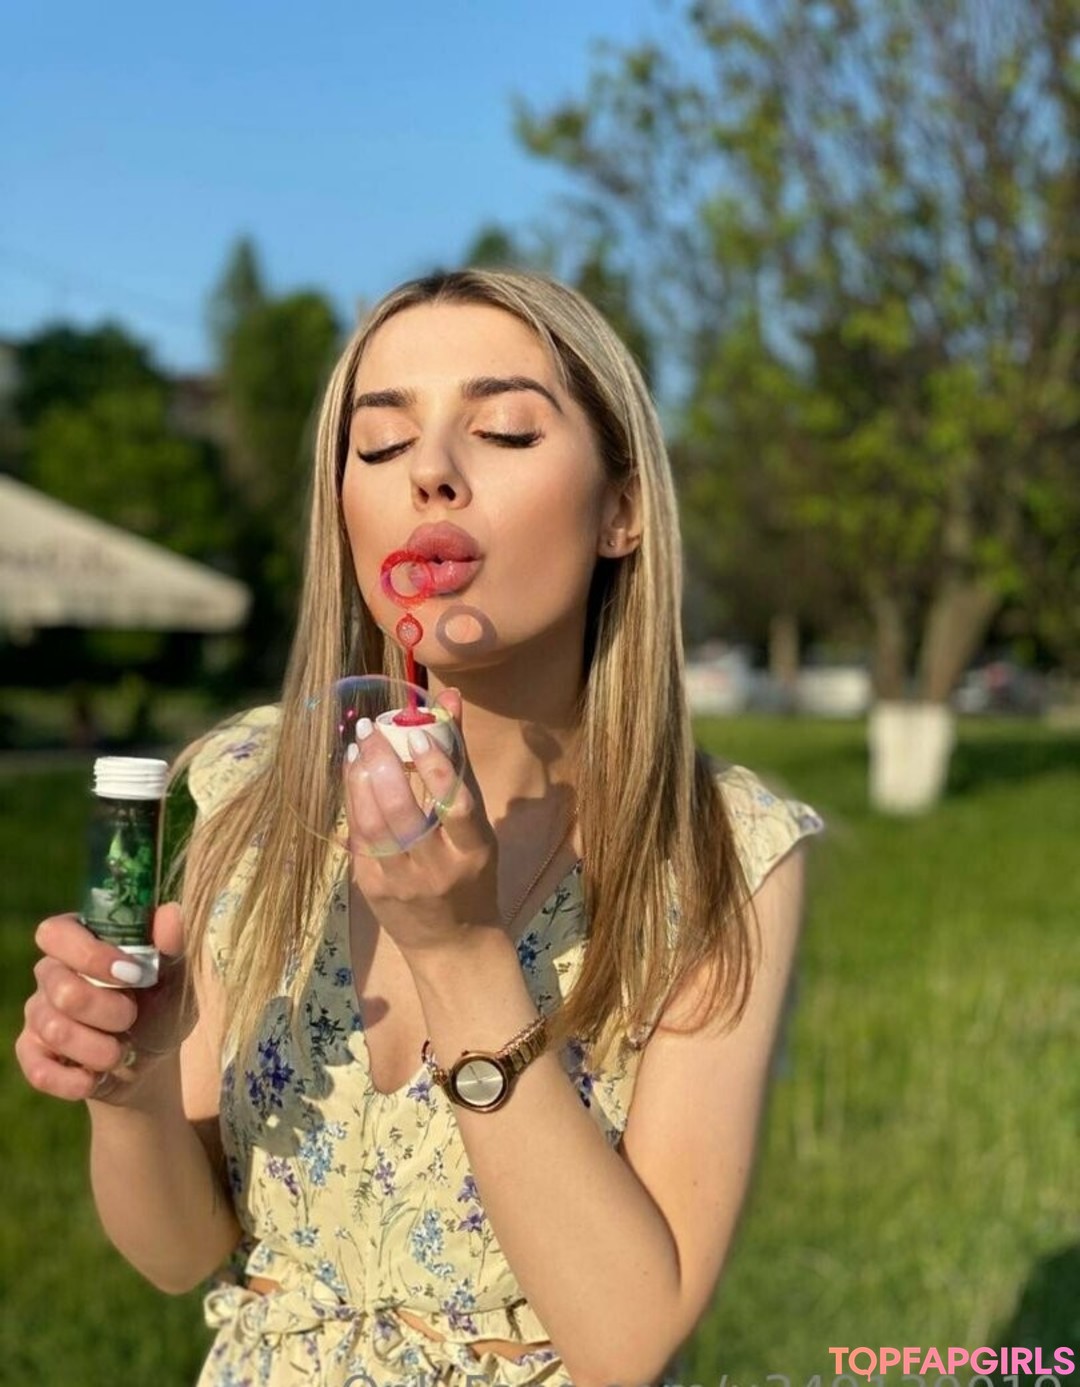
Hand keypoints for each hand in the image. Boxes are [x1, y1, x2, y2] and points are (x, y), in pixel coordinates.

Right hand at [14, 902, 193, 1104]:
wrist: (151, 1061)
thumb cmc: (161, 1005)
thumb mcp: (176, 977)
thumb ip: (172, 945)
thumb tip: (172, 912)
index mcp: (82, 940)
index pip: (56, 933)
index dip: (90, 955)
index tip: (133, 974)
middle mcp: (51, 972)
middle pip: (60, 988)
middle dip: (106, 1011)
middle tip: (132, 1018)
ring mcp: (37, 1013)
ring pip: (53, 1030)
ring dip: (99, 1049)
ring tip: (121, 1052)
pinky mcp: (31, 1053)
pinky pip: (38, 1069)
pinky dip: (75, 1080)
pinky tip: (95, 1078)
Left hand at [343, 689, 501, 954]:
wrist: (453, 943)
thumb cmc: (471, 873)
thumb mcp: (478, 823)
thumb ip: (460, 762)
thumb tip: (448, 698)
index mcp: (473, 851)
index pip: (456, 807)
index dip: (436, 769)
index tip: (416, 734)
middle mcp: (436, 869)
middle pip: (403, 814)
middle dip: (382, 766)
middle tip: (371, 730)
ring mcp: (400, 882)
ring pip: (372, 826)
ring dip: (360, 780)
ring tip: (359, 747)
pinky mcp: (372, 889)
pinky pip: (357, 838)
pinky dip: (353, 801)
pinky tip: (354, 774)